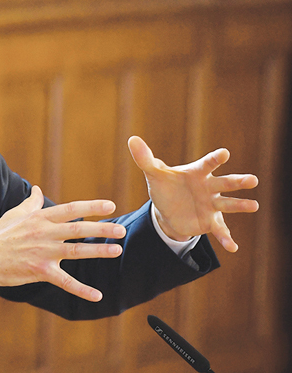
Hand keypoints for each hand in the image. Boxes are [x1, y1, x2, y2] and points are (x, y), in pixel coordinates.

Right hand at [0, 186, 124, 301]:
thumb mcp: (15, 214)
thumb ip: (30, 202)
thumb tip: (36, 188)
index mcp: (40, 218)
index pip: (70, 210)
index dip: (91, 207)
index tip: (110, 206)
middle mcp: (44, 233)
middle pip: (78, 229)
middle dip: (101, 229)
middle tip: (121, 229)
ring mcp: (43, 252)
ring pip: (75, 251)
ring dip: (98, 251)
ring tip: (116, 251)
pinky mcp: (40, 271)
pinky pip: (65, 281)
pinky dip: (81, 290)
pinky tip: (97, 295)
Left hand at [127, 136, 258, 252]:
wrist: (168, 211)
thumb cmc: (165, 187)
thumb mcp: (154, 174)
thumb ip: (145, 158)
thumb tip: (132, 139)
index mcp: (197, 173)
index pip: (207, 164)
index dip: (215, 159)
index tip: (224, 153)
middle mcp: (209, 188)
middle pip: (225, 183)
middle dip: (238, 182)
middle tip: (252, 180)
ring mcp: (212, 205)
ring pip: (228, 205)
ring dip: (240, 205)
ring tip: (253, 205)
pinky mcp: (210, 222)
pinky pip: (220, 230)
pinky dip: (226, 238)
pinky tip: (232, 247)